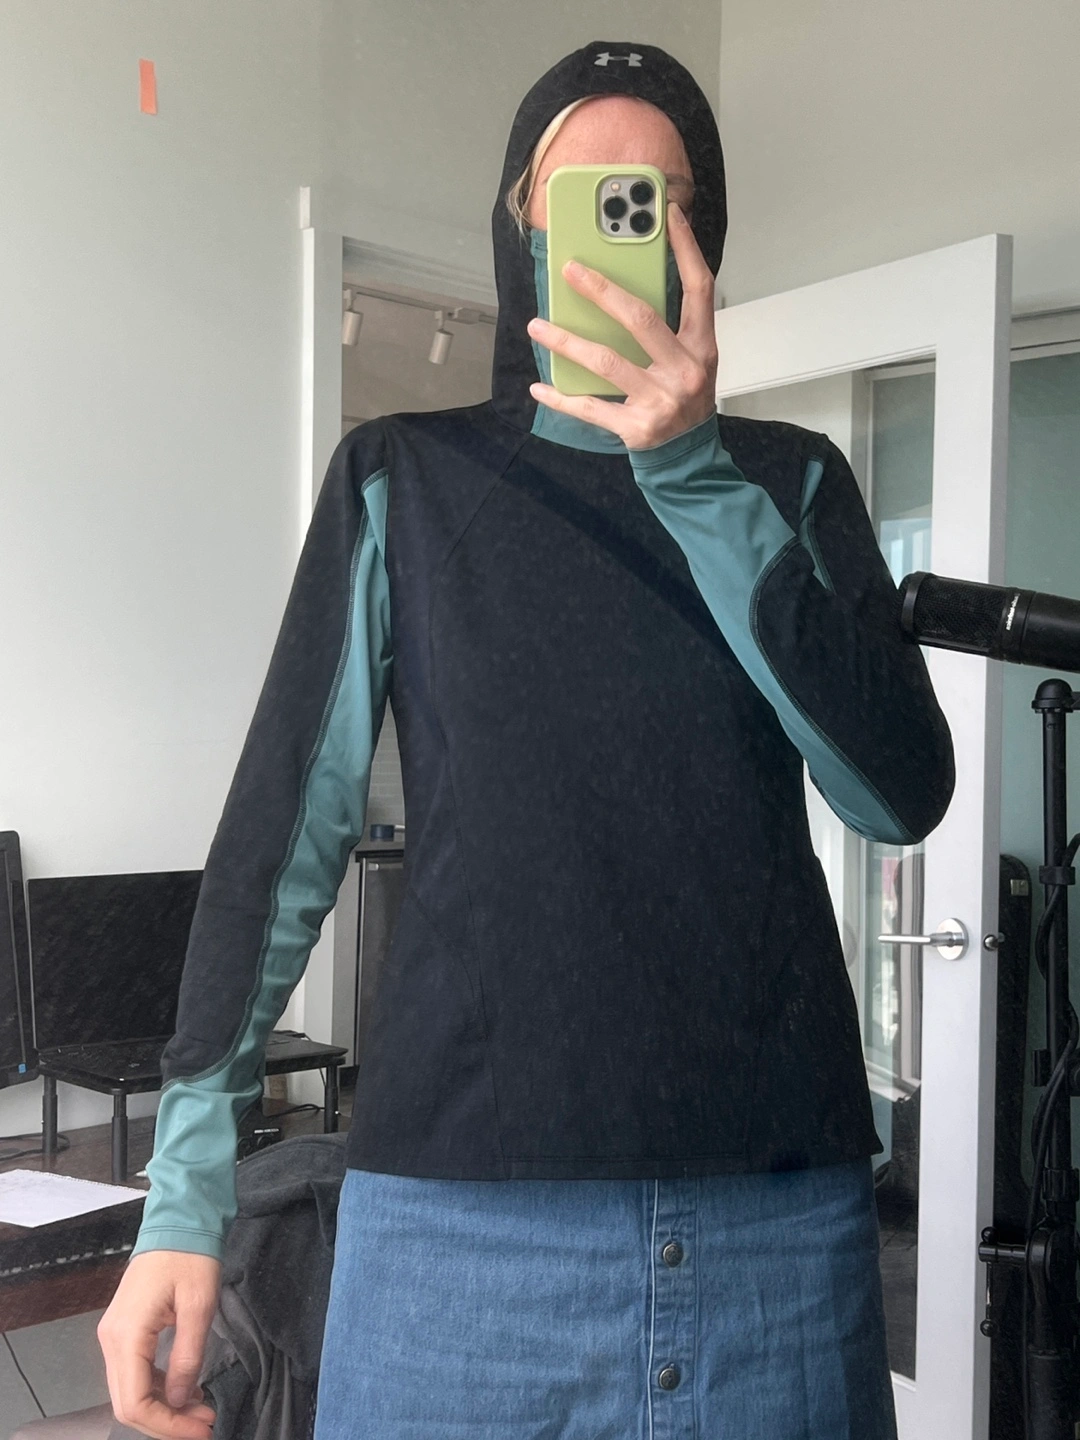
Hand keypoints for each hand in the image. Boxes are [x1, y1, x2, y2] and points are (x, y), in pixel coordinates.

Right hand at [97, 1249, 220, 1438]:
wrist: (178, 1221)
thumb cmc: (189, 1254)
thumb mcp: (198, 1305)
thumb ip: (187, 1355)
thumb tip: (179, 1399)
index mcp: (126, 1334)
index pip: (134, 1401)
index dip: (166, 1425)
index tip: (200, 1429)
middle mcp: (112, 1340)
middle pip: (128, 1404)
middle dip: (166, 1423)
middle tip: (204, 1426)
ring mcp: (115, 1336)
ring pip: (130, 1392)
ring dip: (164, 1409)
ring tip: (201, 1412)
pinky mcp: (125, 1332)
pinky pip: (136, 1373)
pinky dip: (159, 1389)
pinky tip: (187, 1391)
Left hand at [526, 201, 717, 449]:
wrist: (689, 454)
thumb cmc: (682, 396)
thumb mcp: (689, 359)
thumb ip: (666, 327)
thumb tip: (617, 291)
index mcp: (701, 346)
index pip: (699, 288)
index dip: (686, 249)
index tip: (667, 214)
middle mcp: (684, 370)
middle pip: (641, 319)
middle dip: (602, 291)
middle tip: (570, 270)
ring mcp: (661, 401)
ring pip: (607, 362)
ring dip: (566, 342)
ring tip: (536, 326)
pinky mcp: (637, 428)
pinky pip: (591, 408)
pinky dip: (562, 398)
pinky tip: (539, 387)